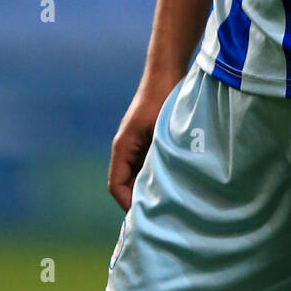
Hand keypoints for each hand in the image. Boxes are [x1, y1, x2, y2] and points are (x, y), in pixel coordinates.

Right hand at [108, 70, 180, 210]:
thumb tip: (158, 191)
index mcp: (122, 147)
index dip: (128, 204)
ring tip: (169, 204)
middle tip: (160, 217)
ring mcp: (137, 144)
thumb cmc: (163, 100)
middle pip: (126, 184)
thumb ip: (156, 160)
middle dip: (139, 201)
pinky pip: (147, 166)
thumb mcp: (160, 133)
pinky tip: (174, 182)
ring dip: (149, 189)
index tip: (145, 217)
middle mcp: (126, 148)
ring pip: (137, 176)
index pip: (116, 186)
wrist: (167, 73)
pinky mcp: (148, 141)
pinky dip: (156, 176)